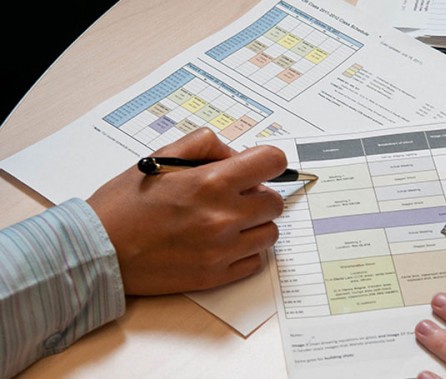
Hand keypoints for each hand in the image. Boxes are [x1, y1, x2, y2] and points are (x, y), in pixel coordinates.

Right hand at [87, 127, 286, 294]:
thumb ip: (205, 146)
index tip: (259, 168)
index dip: (267, 162)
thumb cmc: (125, 204)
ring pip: (270, 233)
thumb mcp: (161, 158)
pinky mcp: (216, 276)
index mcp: (211, 182)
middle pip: (275, 202)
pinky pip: (256, 261)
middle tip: (235, 197)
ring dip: (255, 225)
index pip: (272, 162)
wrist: (98, 250)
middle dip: (259, 195)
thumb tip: (237, 154)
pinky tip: (222, 243)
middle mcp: (222, 216)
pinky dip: (245, 251)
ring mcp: (221, 249)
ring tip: (227, 222)